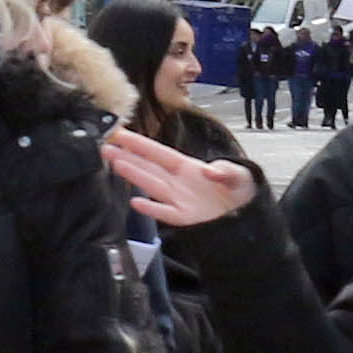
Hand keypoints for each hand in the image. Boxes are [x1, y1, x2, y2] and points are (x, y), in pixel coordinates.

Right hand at [101, 126, 258, 225]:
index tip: (120, 134)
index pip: (158, 153)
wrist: (248, 217)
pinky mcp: (184, 218)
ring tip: (114, 163)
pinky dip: (151, 208)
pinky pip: (165, 212)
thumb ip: (226, 169)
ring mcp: (179, 200)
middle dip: (127, 156)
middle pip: (148, 167)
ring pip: (151, 185)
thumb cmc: (242, 192)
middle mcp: (178, 182)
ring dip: (133, 175)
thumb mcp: (240, 175)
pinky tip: (135, 202)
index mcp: (188, 167)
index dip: (139, 143)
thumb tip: (210, 170)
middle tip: (105, 147)